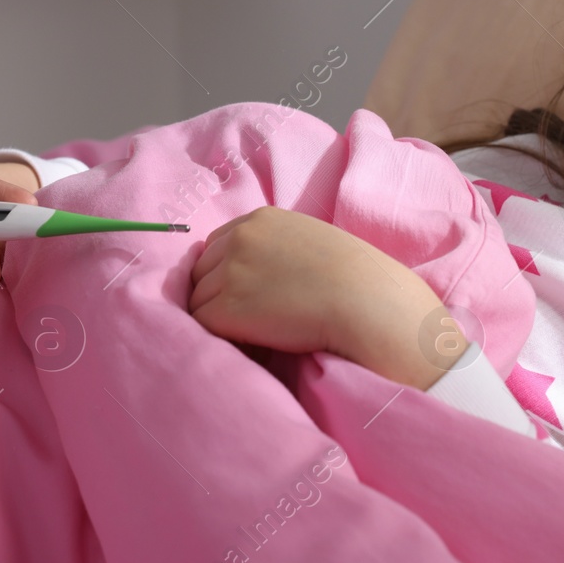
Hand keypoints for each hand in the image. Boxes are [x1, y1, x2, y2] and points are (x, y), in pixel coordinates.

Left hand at [187, 207, 462, 389]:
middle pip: (201, 271)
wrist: (365, 301)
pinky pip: (202, 325)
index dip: (226, 271)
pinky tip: (248, 343)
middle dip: (217, 293)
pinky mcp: (226, 308)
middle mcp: (239, 239)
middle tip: (248, 317)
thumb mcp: (312, 242)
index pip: (217, 244)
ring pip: (198, 299)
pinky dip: (219, 337)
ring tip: (251, 332)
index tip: (246, 292)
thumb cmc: (355, 278)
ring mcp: (229, 272)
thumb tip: (259, 274)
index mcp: (260, 219)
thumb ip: (279, 247)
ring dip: (218, 317)